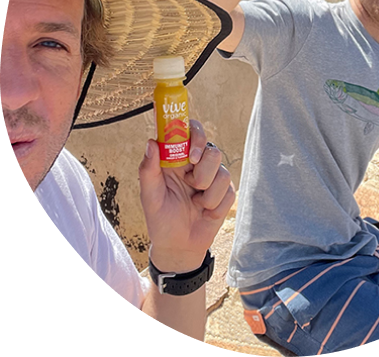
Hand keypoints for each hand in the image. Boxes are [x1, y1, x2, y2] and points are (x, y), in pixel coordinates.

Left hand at [139, 119, 234, 272]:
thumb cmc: (160, 219)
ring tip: (195, 203)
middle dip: (202, 168)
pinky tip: (204, 212)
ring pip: (222, 170)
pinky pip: (228, 191)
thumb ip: (148, 170)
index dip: (196, 133)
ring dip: (207, 192)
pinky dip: (214, 206)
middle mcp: (197, 164)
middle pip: (211, 150)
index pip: (191, 132)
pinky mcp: (225, 193)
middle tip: (191, 179)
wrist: (179, 247)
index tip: (192, 152)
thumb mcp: (150, 196)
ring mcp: (213, 178)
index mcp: (178, 159)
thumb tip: (151, 142)